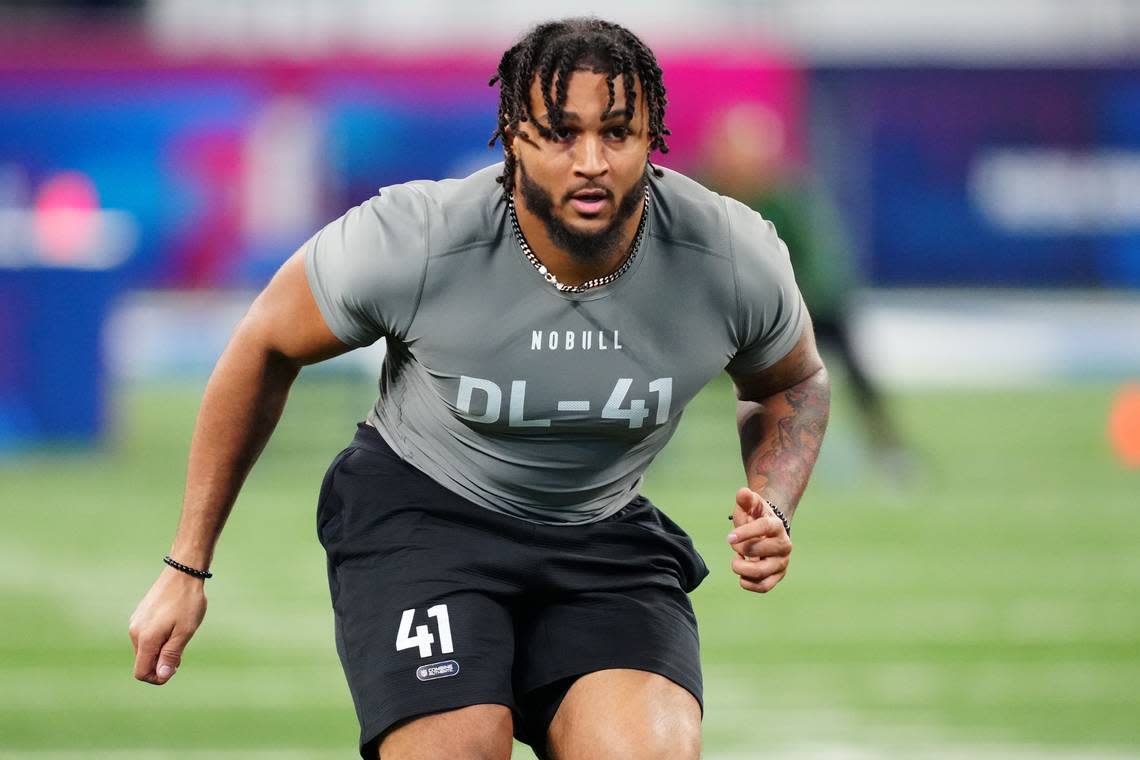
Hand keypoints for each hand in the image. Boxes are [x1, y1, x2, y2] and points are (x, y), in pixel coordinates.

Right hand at [128, 567, 207, 684]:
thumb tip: (161, 676)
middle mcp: (135, 632)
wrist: (182, 573)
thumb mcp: (185, 631)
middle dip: (161, 663)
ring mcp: (135, 622)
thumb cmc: (187, 603)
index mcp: (145, 638)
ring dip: (160, 650)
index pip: (141, 673)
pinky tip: (173, 626)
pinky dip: (158, 639)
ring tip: (179, 635)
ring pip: (145, 649)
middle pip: (143, 662)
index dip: (157, 678)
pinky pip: (145, 637)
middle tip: (181, 650)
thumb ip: (171, 655)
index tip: (176, 667)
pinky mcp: (139, 615)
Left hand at [727, 487, 791, 592]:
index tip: (728, 538)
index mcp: (776, 525)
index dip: (745, 532)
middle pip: (759, 550)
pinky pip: (764, 586)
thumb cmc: (755, 518)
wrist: (768, 533)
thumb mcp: (750, 506)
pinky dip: (748, 583)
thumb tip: (742, 493)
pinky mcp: (778, 576)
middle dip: (740, 549)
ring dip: (741, 568)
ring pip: (761, 571)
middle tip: (735, 545)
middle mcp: (783, 545)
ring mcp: (782, 562)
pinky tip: (742, 575)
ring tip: (737, 561)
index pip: (763, 527)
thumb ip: (745, 499)